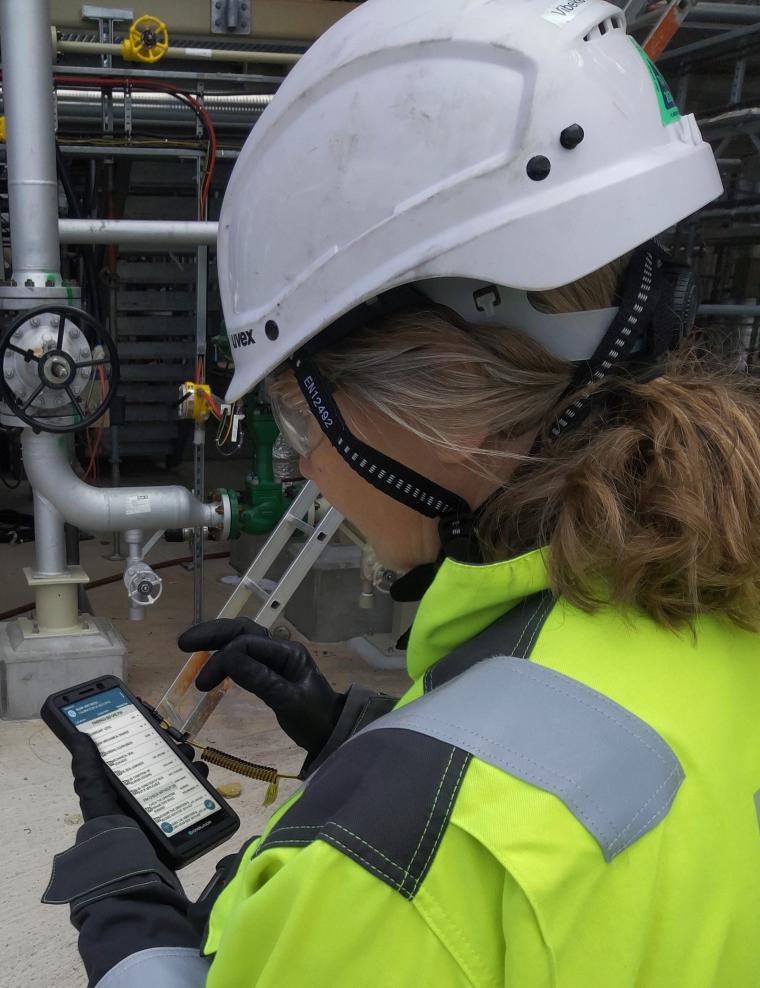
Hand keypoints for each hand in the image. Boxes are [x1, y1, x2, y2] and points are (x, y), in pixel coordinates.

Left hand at [65, 714, 208, 821]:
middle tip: (179, 747)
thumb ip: (87, 765)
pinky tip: (202, 777)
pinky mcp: (180, 817)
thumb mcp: (94, 792)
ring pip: (182, 776)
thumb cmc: (110, 824)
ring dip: (189, 764)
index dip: (148, 740)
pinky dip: (201, 784)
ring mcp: (164, 805)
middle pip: (163, 763)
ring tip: (192, 761)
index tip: (157, 728)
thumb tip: (79, 735)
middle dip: (174, 750)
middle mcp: (144, 794)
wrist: (131, 862)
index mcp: (123, 787)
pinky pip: (195, 795)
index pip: (138, 756)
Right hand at [178, 618, 344, 756]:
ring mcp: (275, 658)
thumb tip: (227, 658)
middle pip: (242, 631)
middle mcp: (280, 648)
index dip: (222, 658)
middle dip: (212, 633)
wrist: (332, 733)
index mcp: (287, 652)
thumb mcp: (287, 701)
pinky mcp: (271, 670)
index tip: (202, 684)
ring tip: (190, 649)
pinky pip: (245, 655)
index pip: (247, 643)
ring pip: (242, 639)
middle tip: (183, 643)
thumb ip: (260, 679)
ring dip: (217, 642)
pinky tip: (212, 664)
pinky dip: (225, 656)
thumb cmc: (314, 718)